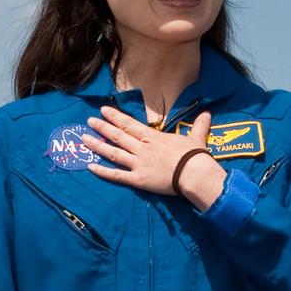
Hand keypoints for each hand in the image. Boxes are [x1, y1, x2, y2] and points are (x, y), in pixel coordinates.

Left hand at [82, 108, 225, 206]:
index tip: (103, 110)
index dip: (116, 117)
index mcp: (154, 137)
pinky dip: (103, 171)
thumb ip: (199, 125)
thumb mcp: (197, 137)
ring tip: (83, 138)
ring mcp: (138, 164)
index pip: (130, 124)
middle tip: (88, 121)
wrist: (194, 174)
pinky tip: (90, 167)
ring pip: (113, 152)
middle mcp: (142, 148)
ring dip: (97, 145)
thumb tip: (208, 113)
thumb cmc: (195, 156)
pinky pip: (117, 175)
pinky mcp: (138, 179)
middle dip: (102, 127)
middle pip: (118, 136)